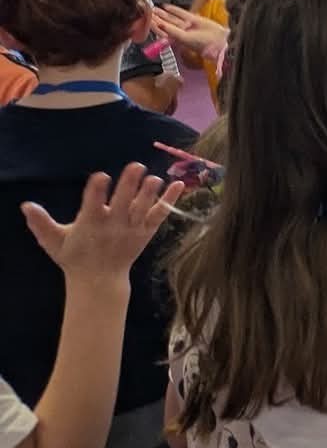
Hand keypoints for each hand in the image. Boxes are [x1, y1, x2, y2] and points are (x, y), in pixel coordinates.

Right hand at [21, 165, 183, 287]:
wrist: (98, 281)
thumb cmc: (74, 257)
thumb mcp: (54, 242)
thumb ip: (41, 223)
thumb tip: (25, 205)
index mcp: (91, 223)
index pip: (93, 204)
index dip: (97, 190)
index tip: (101, 176)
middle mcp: (114, 225)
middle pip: (123, 202)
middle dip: (129, 185)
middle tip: (136, 166)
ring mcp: (132, 229)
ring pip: (143, 208)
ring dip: (151, 192)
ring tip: (155, 177)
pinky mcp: (145, 233)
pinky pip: (160, 215)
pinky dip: (170, 201)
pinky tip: (179, 185)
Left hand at [150, 3, 225, 57]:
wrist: (219, 40)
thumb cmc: (203, 44)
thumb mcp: (185, 38)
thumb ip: (172, 31)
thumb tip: (160, 25)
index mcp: (176, 40)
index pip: (162, 32)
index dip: (153, 25)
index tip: (145, 19)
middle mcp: (180, 32)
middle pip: (165, 24)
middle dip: (156, 18)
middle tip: (146, 11)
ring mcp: (186, 25)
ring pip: (172, 18)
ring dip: (163, 13)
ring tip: (153, 8)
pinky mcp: (194, 19)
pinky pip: (181, 13)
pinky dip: (174, 9)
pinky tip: (166, 6)